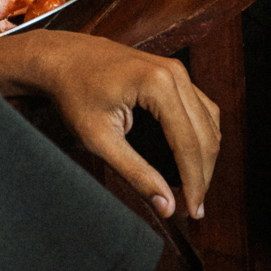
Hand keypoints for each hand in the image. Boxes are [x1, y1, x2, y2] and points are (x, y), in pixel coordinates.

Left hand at [0, 31, 220, 219]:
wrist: (61, 58)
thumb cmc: (74, 94)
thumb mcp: (99, 139)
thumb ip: (136, 174)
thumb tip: (166, 206)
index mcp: (157, 85)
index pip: (189, 144)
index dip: (194, 183)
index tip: (191, 212)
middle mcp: (174, 73)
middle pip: (205, 135)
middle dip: (201, 176)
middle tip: (191, 209)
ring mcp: (176, 69)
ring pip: (209, 123)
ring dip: (204, 158)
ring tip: (191, 190)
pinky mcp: (174, 73)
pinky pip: (202, 109)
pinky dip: (200, 138)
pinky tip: (190, 161)